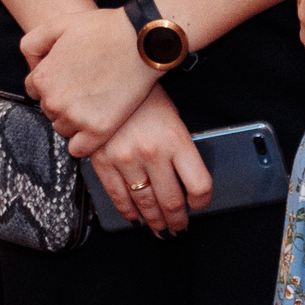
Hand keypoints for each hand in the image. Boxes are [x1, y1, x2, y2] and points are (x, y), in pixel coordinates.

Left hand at [18, 4, 159, 155]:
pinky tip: (97, 124)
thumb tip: (31, 67)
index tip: (72, 78)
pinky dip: (84, 141)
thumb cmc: (103, 30)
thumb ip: (32, 44)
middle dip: (64, 101)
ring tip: (96, 102)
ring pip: (63, 129)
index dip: (54, 83)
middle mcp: (54, 101)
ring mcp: (75, 118)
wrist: (141, 42)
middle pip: (49, 110)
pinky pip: (78, 149)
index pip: (35, 91)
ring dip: (74, 120)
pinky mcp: (98, 131)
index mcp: (42, 78)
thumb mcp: (57, 24)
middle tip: (87, 87)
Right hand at [83, 84, 211, 235]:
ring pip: (145, 203)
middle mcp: (153, 152)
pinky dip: (127, 211)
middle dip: (177, 219)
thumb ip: (179, 148)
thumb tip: (183, 180)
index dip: (202, 202)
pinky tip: (134, 217)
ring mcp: (126, 159)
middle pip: (172, 200)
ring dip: (154, 221)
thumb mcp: (172, 116)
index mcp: (176, 139)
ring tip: (160, 228)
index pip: (199, 185)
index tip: (199, 205)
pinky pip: (117, 195)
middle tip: (179, 227)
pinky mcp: (102, 161)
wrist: (105, 76)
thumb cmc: (141, 94)